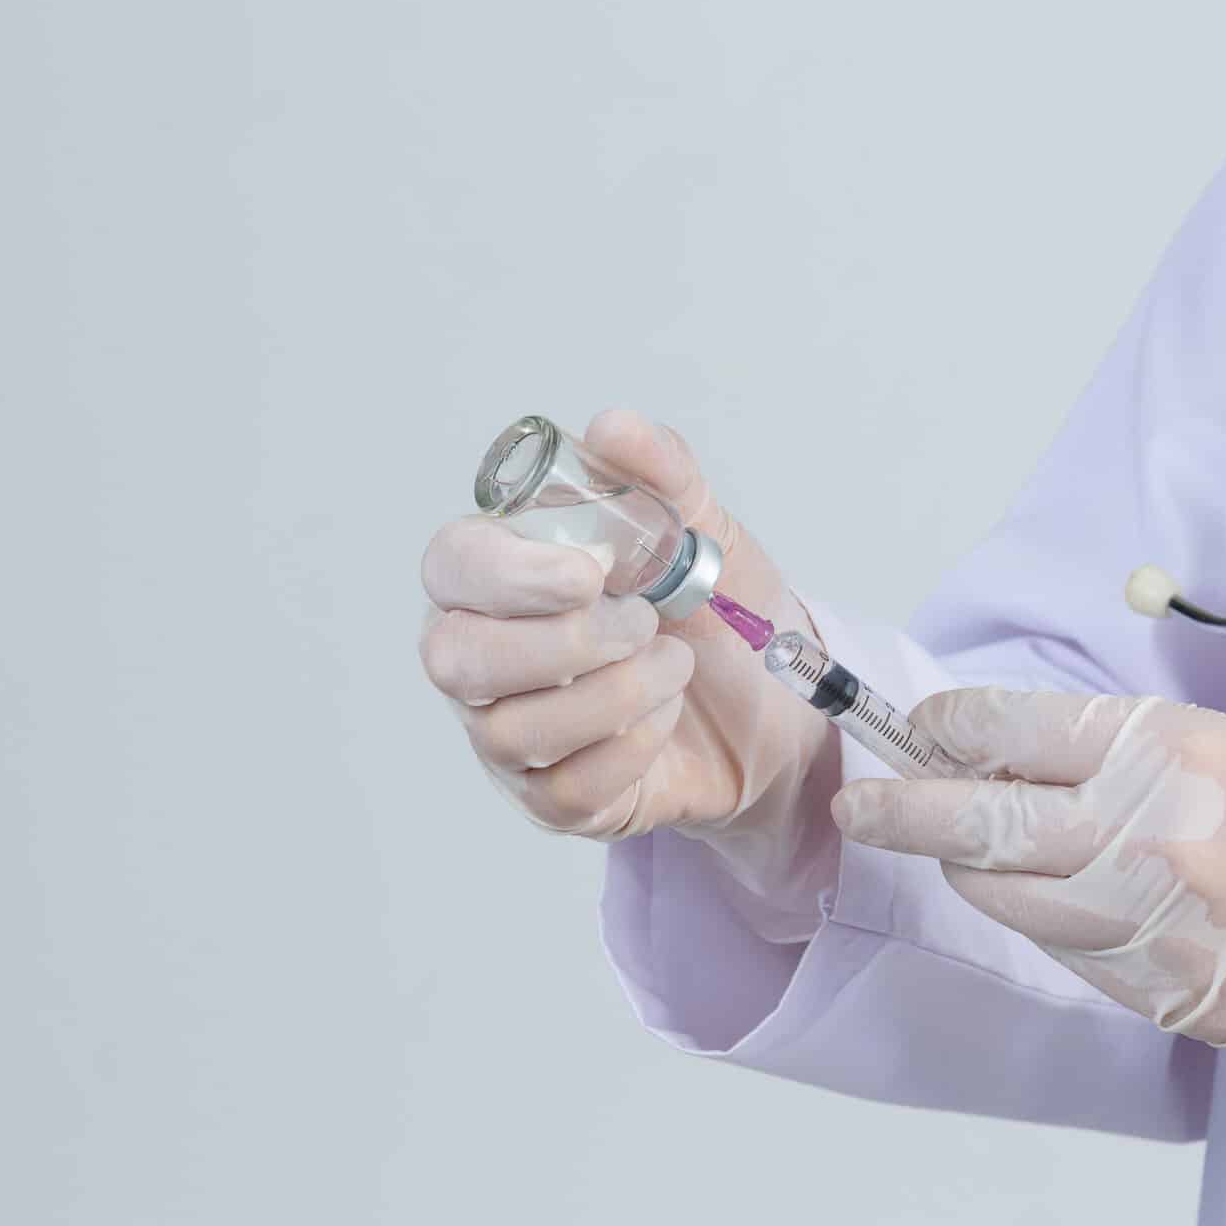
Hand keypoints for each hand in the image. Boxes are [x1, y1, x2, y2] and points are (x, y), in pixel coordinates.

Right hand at [419, 411, 839, 867]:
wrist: (774, 706)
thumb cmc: (716, 612)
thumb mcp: (704, 531)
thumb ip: (659, 473)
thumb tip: (612, 427)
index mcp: (500, 576)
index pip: (451, 567)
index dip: (507, 573)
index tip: (590, 573)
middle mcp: (483, 656)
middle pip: (454, 658)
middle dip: (560, 643)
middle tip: (645, 621)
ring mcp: (508, 734)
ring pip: (508, 731)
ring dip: (611, 696)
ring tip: (674, 665)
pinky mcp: (550, 799)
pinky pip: (560, 789)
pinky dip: (628, 749)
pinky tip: (664, 717)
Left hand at [832, 690, 1225, 1081]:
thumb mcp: (1210, 749)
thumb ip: (1097, 752)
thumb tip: (985, 750)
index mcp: (1164, 751)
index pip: (1007, 729)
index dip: (943, 728)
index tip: (918, 730)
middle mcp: (1144, 832)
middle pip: (977, 818)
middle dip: (900, 808)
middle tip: (859, 805)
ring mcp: (1144, 919)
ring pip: (1000, 893)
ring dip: (968, 867)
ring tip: (966, 848)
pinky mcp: (1151, 988)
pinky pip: (1055, 945)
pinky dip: (1034, 915)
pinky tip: (1049, 894)